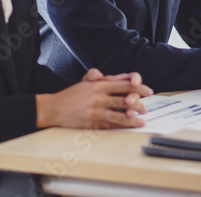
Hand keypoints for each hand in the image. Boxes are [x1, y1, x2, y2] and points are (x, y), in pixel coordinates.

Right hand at [36, 69, 153, 128]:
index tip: (148, 90)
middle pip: (125, 98)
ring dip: (134, 115)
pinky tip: (131, 125)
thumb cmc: (71, 96)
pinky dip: (123, 124)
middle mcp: (99, 96)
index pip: (124, 84)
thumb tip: (113, 75)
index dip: (138, 86)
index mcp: (99, 84)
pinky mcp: (92, 122)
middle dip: (140, 103)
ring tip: (143, 118)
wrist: (53, 108)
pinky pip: (111, 123)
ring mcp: (96, 110)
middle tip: (147, 107)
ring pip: (120, 113)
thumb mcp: (85, 82)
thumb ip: (99, 76)